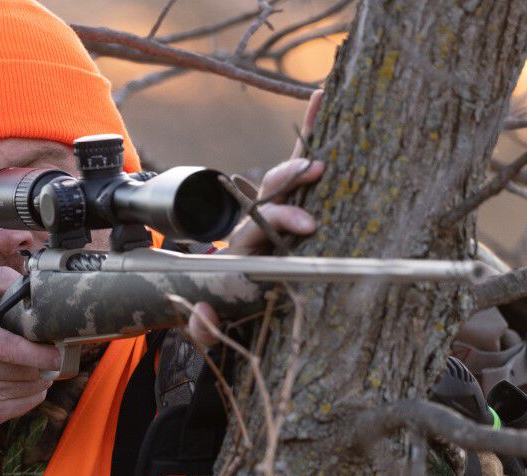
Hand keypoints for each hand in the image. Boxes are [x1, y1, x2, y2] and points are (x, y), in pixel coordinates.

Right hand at [0, 267, 60, 443]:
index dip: (40, 352)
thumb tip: (25, 285)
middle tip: (43, 352)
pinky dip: (31, 393)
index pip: (12, 348)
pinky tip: (18, 380)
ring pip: (31, 388)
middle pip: (28, 370)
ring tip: (28, 364)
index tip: (53, 349)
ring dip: (38, 376)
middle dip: (41, 361)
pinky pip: (25, 405)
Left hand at [187, 89, 325, 345]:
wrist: (210, 296)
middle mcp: (255, 224)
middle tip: (317, 170)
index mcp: (242, 248)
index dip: (283, 219)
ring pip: (285, 176)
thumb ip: (202, 327)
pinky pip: (296, 172)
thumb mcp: (205, 326)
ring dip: (303, 147)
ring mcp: (269, 215)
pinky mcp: (286, 210)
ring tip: (324, 112)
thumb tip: (203, 312)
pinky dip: (308, 135)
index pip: (261, 224)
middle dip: (291, 179)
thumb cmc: (218, 311)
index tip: (309, 224)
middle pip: (271, 192)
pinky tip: (320, 97)